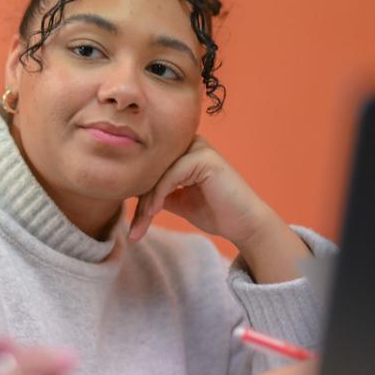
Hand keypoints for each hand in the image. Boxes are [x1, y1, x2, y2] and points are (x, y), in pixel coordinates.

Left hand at [127, 137, 310, 282]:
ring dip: (147, 203)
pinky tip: (155, 212)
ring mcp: (197, 147)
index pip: (149, 170)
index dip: (137, 197)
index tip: (132, 225)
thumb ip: (157, 192)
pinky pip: (171, 175)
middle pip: (151, 171)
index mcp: (182, 151)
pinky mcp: (204, 157)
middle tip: (133, 230)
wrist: (244, 224)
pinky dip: (159, 195)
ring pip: (157, 174)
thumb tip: (129, 191)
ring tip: (141, 225)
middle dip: (140, 202)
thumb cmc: (214, 212)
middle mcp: (189, 143)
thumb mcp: (177, 200)